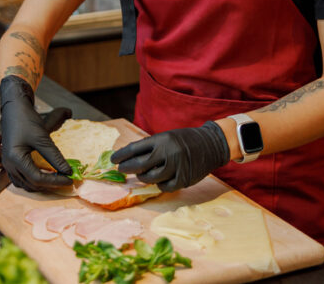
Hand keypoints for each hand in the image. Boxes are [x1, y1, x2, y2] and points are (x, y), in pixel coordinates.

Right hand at [0, 75, 73, 191]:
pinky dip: (33, 181)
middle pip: (32, 184)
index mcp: (15, 159)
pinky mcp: (10, 162)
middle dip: (50, 184)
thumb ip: (55, 157)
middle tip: (66, 179)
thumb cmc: (26, 120)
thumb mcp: (42, 138)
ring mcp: (7, 165)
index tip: (70, 179)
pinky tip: (43, 176)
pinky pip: (21, 179)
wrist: (14, 108)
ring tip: (57, 179)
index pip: (38, 179)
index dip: (55, 181)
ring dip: (41, 185)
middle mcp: (9, 165)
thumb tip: (68, 171)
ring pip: (25, 185)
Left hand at [110, 121, 229, 191]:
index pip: (135, 149)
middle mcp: (168, 152)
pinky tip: (159, 180)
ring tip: (141, 175)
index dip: (121, 155)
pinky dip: (159, 184)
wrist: (211, 144)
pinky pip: (164, 186)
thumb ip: (151, 146)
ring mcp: (176, 167)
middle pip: (139, 164)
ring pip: (150, 178)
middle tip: (122, 169)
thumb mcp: (167, 137)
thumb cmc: (184, 140)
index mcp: (162, 139)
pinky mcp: (184, 179)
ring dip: (142, 177)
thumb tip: (127, 157)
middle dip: (127, 168)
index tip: (113, 159)